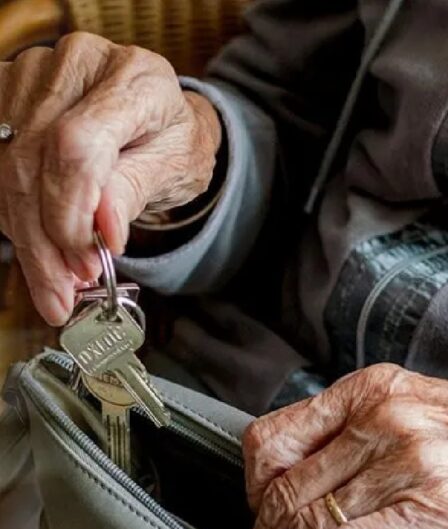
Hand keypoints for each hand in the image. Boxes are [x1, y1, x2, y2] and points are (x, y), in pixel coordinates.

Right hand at [0, 33, 220, 325]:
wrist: (153, 117)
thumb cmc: (169, 139)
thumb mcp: (174, 167)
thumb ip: (136, 190)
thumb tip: (105, 230)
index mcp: (135, 78)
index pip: (78, 144)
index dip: (73, 208)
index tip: (88, 258)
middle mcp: (77, 63)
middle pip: (35, 159)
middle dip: (47, 237)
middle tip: (66, 290)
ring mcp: (32, 72)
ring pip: (6, 166)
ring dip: (25, 235)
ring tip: (54, 282)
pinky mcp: (5, 92)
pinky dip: (13, 215)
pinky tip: (37, 248)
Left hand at [241, 364, 447, 528]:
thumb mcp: (411, 405)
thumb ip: (354, 426)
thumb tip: (298, 470)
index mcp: (372, 389)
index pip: (274, 436)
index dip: (253, 484)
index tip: (258, 508)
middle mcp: (384, 420)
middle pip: (286, 490)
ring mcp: (406, 464)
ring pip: (311, 523)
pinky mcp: (427, 508)